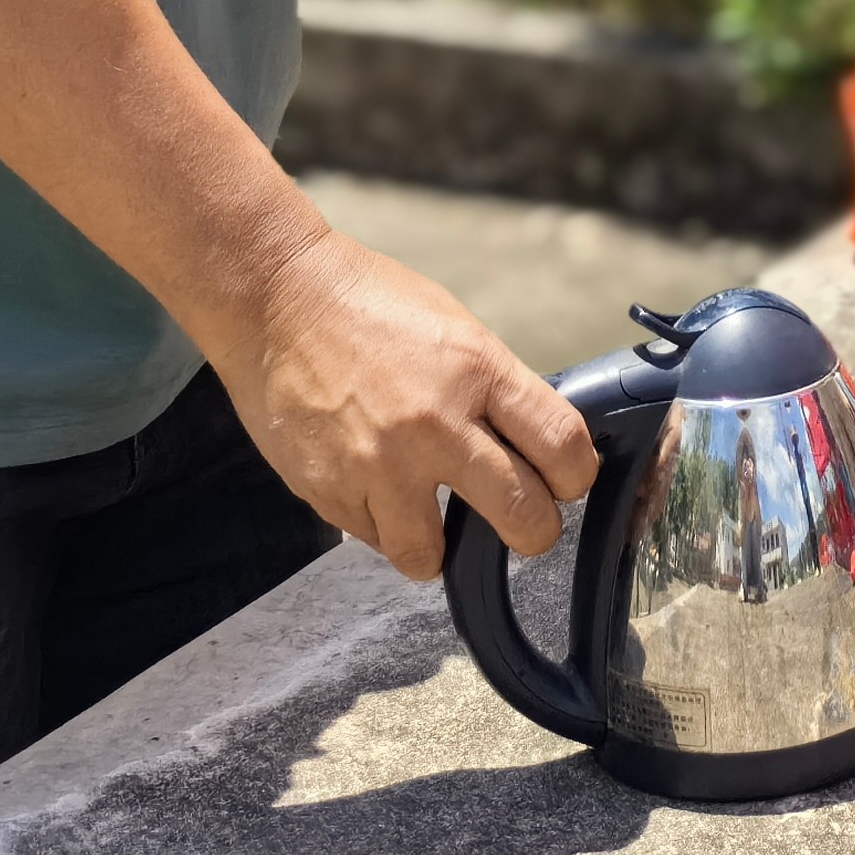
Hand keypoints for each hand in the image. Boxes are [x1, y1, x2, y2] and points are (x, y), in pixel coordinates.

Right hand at [209, 228, 594, 576]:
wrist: (278, 299)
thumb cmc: (370, 305)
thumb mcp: (457, 330)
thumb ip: (495, 392)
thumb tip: (531, 447)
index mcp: (478, 372)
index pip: (562, 445)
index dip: (576, 477)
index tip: (567, 483)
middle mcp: (435, 425)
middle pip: (522, 515)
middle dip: (534, 532)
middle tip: (525, 526)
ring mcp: (379, 466)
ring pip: (434, 555)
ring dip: (441, 545)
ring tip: (435, 518)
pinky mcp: (329, 491)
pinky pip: (374, 540)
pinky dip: (382, 526)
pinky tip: (377, 488)